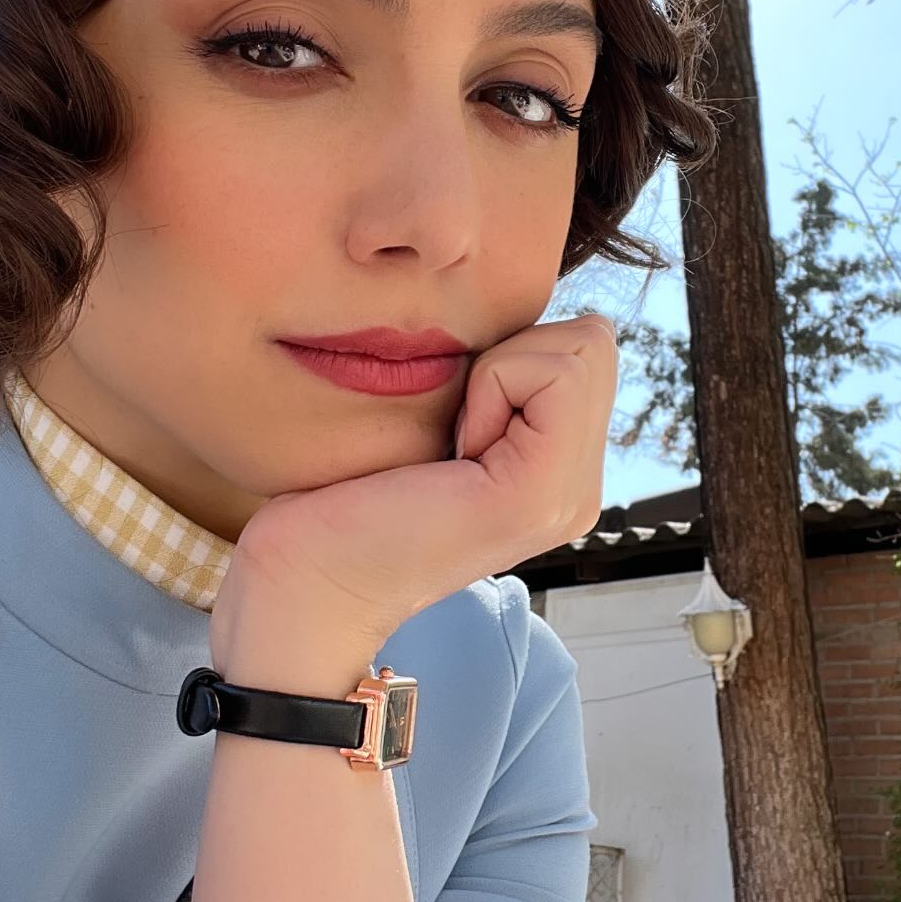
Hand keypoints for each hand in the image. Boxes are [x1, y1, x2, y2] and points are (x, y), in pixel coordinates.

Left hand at [208, 314, 618, 679]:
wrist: (308, 580)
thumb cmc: (346, 494)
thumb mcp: (441, 421)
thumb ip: (497, 386)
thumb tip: (520, 321)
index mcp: (561, 475)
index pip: (587, 347)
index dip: (512, 354)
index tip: (450, 422)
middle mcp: (578, 491)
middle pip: (592, 343)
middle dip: (512, 358)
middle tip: (449, 434)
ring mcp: (566, 499)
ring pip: (581, 350)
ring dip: (498, 372)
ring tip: (448, 447)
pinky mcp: (537, 494)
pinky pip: (554, 375)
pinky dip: (493, 386)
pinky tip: (450, 451)